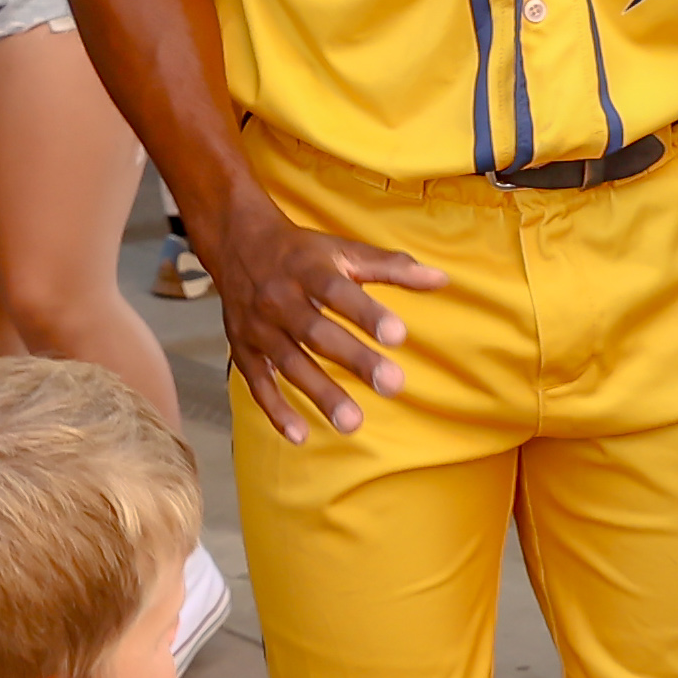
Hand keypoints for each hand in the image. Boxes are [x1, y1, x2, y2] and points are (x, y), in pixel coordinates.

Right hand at [207, 185, 444, 441]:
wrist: (237, 243)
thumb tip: (441, 279)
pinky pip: (257, 383)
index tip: (398, 336)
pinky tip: (300, 435)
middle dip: (353, 359)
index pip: (337, 290)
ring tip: (352, 423)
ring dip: (319, 393)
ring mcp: (258, 326)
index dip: (365, 313)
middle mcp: (279, 298)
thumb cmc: (302, 252)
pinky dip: (275, 410)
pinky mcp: (242, 348)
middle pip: (316, 332)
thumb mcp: (343, 250)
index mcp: (307, 269)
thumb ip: (391, 267)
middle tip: (392, 384)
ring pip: (289, 363)